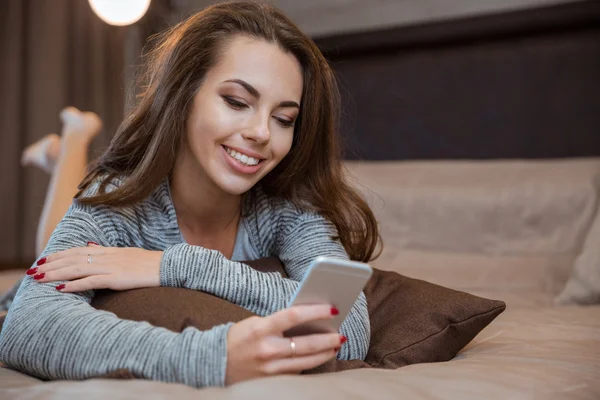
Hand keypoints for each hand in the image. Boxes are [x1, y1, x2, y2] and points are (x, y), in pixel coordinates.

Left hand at [28, 243, 162, 291]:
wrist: (168, 266)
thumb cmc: (150, 263)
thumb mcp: (128, 253)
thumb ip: (108, 252)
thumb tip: (92, 247)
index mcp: (110, 251)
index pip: (79, 251)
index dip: (61, 255)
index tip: (46, 259)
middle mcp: (108, 257)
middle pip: (74, 259)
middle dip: (52, 265)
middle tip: (34, 270)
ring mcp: (111, 267)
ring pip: (77, 269)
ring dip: (56, 274)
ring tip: (40, 278)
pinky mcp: (116, 278)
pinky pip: (91, 281)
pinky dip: (74, 284)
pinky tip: (61, 288)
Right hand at [225, 304, 344, 384]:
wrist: (215, 363)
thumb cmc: (239, 338)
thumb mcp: (255, 323)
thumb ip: (279, 322)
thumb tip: (308, 319)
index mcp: (261, 329)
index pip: (293, 316)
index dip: (315, 311)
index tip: (332, 309)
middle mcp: (266, 350)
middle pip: (305, 344)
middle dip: (327, 339)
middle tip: (341, 334)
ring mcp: (270, 368)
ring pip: (306, 362)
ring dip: (324, 353)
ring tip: (336, 346)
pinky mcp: (272, 381)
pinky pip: (296, 372)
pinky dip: (310, 364)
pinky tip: (320, 357)